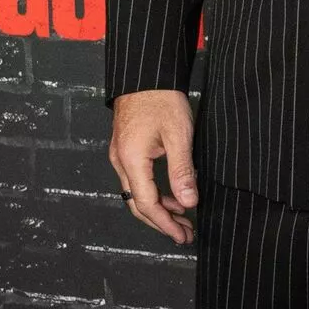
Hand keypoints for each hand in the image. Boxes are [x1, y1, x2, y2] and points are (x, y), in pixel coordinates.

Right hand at [110, 90, 197, 245]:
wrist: (146, 73)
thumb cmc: (161, 99)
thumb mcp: (178, 136)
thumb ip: (182, 171)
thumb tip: (189, 202)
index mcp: (131, 160)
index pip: (146, 204)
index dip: (165, 224)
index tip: (183, 235)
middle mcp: (120, 161)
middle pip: (137, 204)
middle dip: (161, 222)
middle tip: (186, 234)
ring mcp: (121, 155)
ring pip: (136, 193)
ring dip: (160, 208)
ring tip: (184, 218)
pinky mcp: (126, 149)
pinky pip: (137, 180)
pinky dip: (155, 193)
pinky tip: (174, 196)